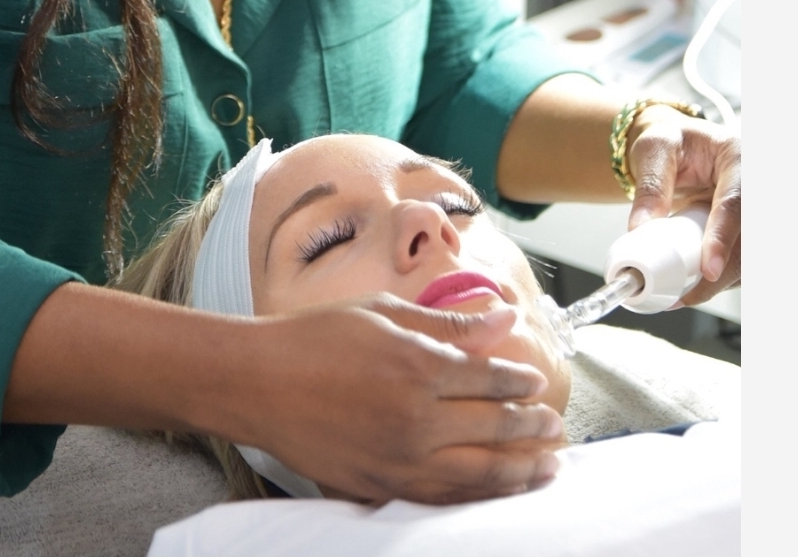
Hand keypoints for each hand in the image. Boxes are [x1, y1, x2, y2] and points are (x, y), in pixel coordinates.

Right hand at [238, 296, 563, 504]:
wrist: (259, 382)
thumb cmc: (317, 337)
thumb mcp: (384, 314)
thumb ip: (449, 324)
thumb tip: (503, 318)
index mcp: (419, 366)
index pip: (492, 380)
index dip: (520, 382)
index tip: (534, 382)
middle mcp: (417, 419)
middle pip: (496, 428)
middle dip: (533, 427)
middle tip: (554, 427)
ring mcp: (400, 460)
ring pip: (481, 475)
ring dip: (521, 471)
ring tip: (546, 467)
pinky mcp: (381, 487)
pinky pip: (445, 498)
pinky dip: (480, 496)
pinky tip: (495, 490)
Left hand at [626, 107, 740, 303]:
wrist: (677, 145)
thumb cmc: (670, 140)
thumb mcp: (654, 150)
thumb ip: (650, 185)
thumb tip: (640, 228)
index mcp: (737, 158)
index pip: (736, 203)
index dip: (723, 238)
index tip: (708, 268)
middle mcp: (753, 187)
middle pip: (750, 239)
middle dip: (723, 272)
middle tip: (688, 293)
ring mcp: (752, 211)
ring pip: (749, 257)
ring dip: (721, 281)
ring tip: (683, 295)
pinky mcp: (745, 231)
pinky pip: (740, 261)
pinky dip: (719, 279)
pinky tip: (692, 289)